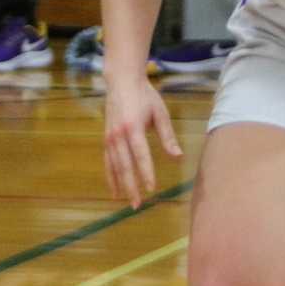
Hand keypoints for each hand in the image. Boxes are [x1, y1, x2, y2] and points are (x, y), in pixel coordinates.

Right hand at [102, 74, 180, 207]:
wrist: (121, 81)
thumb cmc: (144, 96)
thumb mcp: (160, 113)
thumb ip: (168, 137)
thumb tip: (178, 157)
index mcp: (133, 127)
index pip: (141, 155)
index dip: (146, 173)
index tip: (152, 189)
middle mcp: (118, 135)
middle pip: (124, 166)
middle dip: (131, 186)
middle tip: (138, 204)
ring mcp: (109, 138)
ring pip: (114, 167)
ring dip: (121, 185)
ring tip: (128, 202)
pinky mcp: (106, 139)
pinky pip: (108, 162)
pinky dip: (111, 177)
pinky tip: (115, 190)